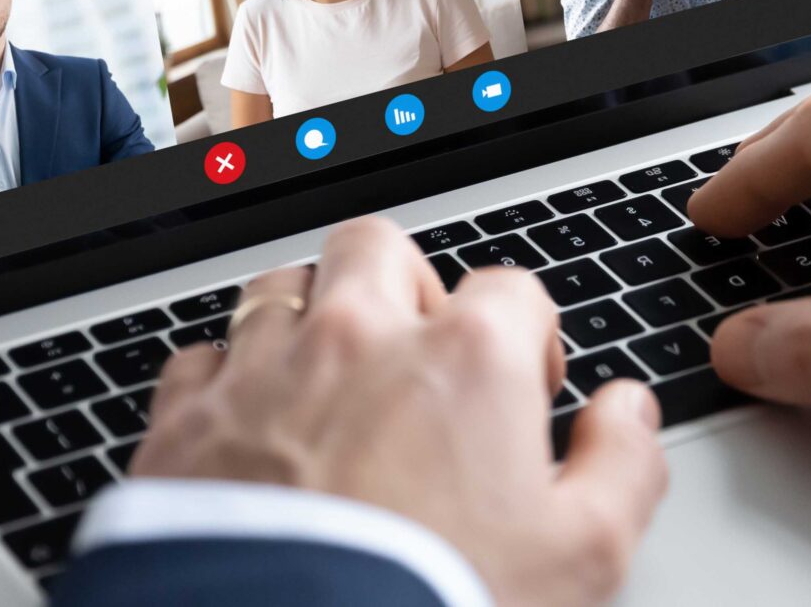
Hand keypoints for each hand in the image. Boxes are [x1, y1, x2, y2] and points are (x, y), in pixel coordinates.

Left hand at [135, 218, 667, 606]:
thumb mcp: (581, 560)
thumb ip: (620, 468)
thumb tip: (629, 414)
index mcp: (464, 360)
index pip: (510, 291)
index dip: (527, 339)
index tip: (524, 391)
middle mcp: (358, 340)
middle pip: (380, 249)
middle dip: (404, 288)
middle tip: (418, 359)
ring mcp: (262, 374)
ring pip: (282, 289)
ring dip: (309, 320)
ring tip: (329, 386)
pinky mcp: (181, 426)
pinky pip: (199, 361)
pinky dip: (224, 385)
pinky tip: (245, 433)